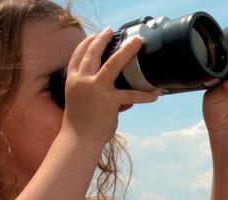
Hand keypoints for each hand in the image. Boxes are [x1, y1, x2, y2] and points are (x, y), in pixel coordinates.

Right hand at [61, 29, 158, 145]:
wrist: (78, 141)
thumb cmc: (80, 122)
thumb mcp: (78, 99)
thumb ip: (90, 87)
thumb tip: (116, 85)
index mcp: (73, 80)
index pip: (78, 55)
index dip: (87, 42)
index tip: (96, 35)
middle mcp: (82, 81)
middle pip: (94, 53)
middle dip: (103, 39)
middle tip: (112, 31)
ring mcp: (96, 90)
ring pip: (113, 64)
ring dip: (127, 51)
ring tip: (137, 43)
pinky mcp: (109, 101)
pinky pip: (131, 94)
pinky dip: (144, 94)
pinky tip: (155, 94)